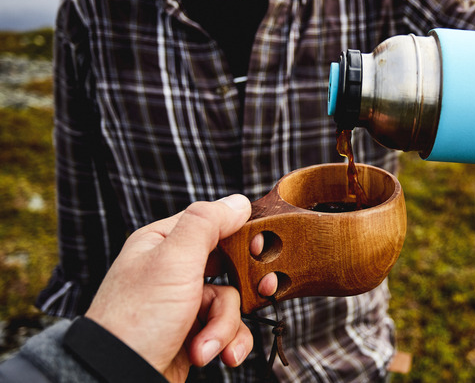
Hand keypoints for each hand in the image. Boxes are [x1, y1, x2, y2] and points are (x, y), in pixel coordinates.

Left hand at [85, 195, 253, 381]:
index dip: (239, 234)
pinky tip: (212, 354)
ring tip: (204, 345)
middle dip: (241, 288)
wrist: (119, 377)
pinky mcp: (193, 332)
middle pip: (229, 265)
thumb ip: (207, 223)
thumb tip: (238, 202)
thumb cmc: (138, 318)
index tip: (258, 247)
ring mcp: (184, 303)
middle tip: (261, 289)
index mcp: (163, 242)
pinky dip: (224, 342)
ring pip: (231, 302)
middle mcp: (173, 270)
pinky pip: (226, 329)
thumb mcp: (174, 260)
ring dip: (224, 326)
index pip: (212, 223)